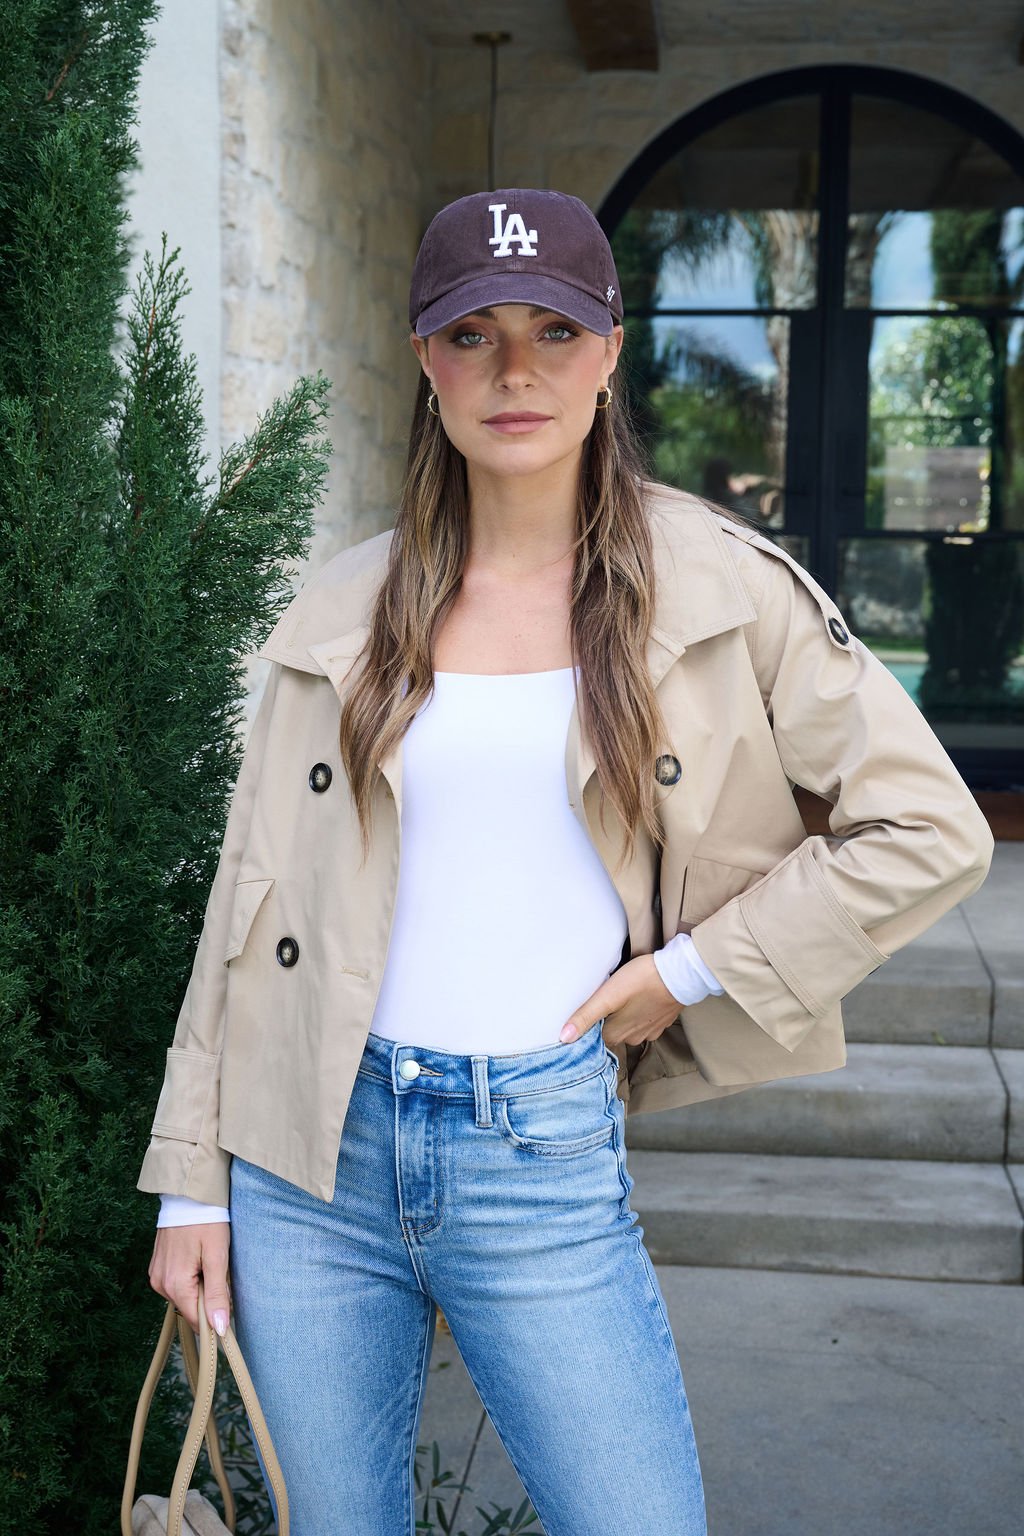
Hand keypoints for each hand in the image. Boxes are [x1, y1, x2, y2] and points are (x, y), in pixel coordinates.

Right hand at [149, 1222, 231, 1336]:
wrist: (188, 1196)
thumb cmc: (206, 1222)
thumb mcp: (217, 1257)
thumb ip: (217, 1294)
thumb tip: (219, 1328)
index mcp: (175, 1285)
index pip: (196, 1320)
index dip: (215, 1319)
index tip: (230, 1306)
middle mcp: (160, 1284)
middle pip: (190, 1308)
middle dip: (209, 1298)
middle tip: (220, 1272)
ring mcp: (156, 1275)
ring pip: (184, 1296)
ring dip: (200, 1287)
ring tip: (208, 1261)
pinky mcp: (157, 1267)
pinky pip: (177, 1284)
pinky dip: (190, 1278)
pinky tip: (198, 1258)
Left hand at [560, 954, 682, 1047]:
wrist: (681, 973)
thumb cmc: (642, 981)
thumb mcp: (608, 996)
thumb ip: (586, 1016)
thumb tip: (563, 1038)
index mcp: (616, 1035)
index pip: (593, 1038)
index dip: (587, 1025)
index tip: (585, 1010)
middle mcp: (632, 1039)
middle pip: (610, 1033)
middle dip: (604, 1020)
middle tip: (602, 1000)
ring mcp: (649, 1031)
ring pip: (627, 1027)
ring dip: (622, 1016)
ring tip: (620, 998)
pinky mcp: (661, 1022)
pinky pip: (644, 1021)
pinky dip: (639, 1013)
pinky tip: (638, 999)